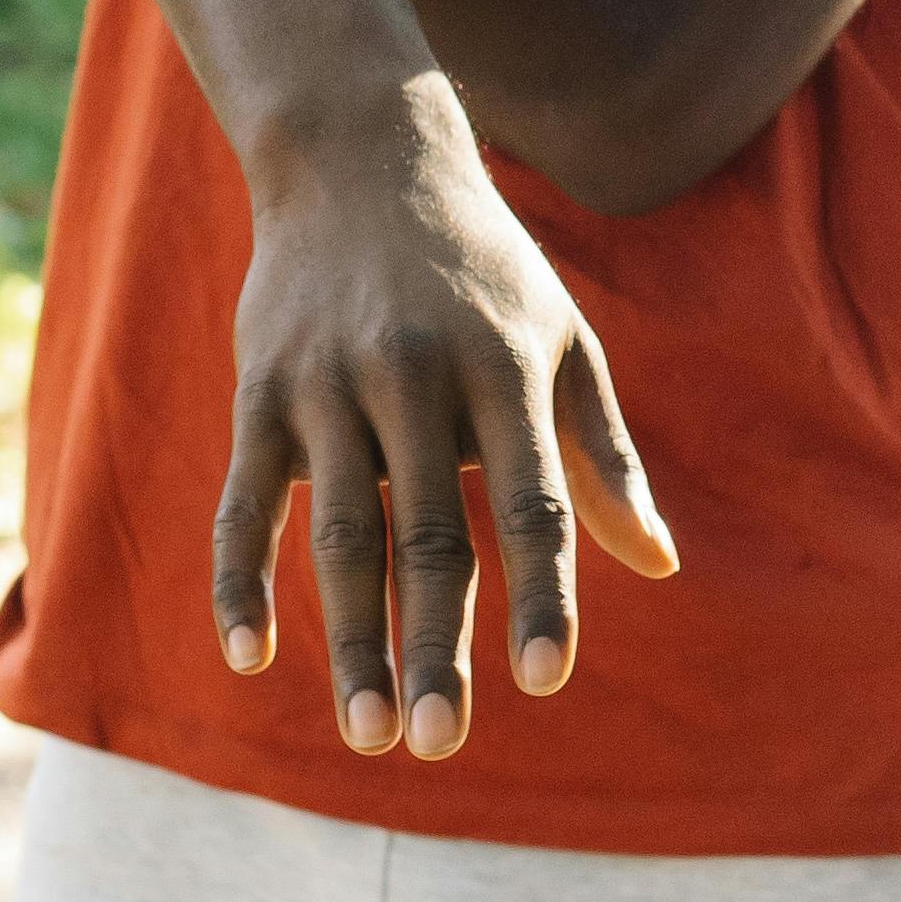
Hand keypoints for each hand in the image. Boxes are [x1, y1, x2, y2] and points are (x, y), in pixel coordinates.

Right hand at [217, 86, 680, 757]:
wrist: (360, 156)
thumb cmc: (484, 270)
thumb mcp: (563, 340)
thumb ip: (602, 457)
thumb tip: (660, 566)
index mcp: (505, 369)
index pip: (531, 501)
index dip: (540, 592)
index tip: (546, 677)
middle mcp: (417, 378)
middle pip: (428, 537)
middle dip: (433, 648)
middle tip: (437, 745)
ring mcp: (330, 385)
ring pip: (340, 536)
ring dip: (349, 641)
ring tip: (367, 735)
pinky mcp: (261, 390)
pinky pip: (243, 503)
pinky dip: (240, 579)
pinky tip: (248, 657)